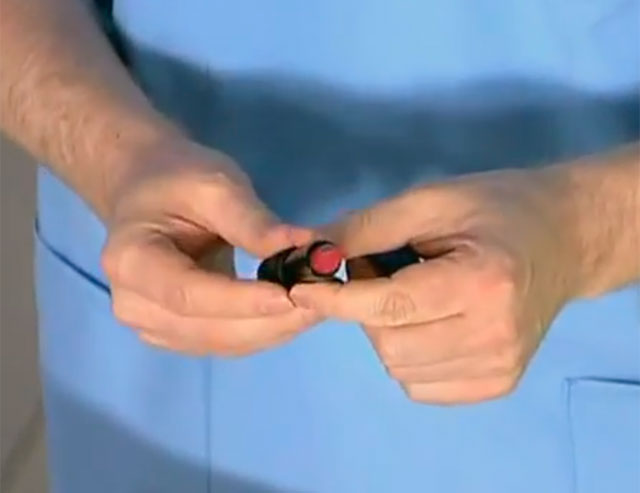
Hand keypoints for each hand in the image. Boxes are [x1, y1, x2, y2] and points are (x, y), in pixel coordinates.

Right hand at [102, 139, 319, 354]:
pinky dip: (263, 331)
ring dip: (274, 330)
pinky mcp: (175, 334)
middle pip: (210, 330)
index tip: (294, 294)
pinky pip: (225, 343)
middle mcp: (133, 305)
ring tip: (318, 304)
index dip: (244, 301)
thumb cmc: (177, 178)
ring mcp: (151, 326)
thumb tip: (305, 248)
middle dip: (272, 320)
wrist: (147, 187)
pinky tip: (293, 311)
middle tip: (324, 299)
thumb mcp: (215, 185)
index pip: (191, 294)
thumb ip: (253, 221)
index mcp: (132, 262)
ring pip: (223, 344)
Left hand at [291, 168, 579, 403]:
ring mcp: (500, 368)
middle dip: (365, 311)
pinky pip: (421, 385)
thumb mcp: (431, 201)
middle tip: (380, 272)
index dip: (337, 301)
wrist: (564, 239)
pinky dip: (407, 356)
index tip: (300, 289)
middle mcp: (495, 336)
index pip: (391, 306)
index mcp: (482, 283)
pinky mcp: (498, 384)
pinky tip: (427, 323)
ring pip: (400, 369)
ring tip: (410, 295)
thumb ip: (368, 228)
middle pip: (389, 345)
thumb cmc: (496, 208)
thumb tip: (310, 253)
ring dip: (386, 333)